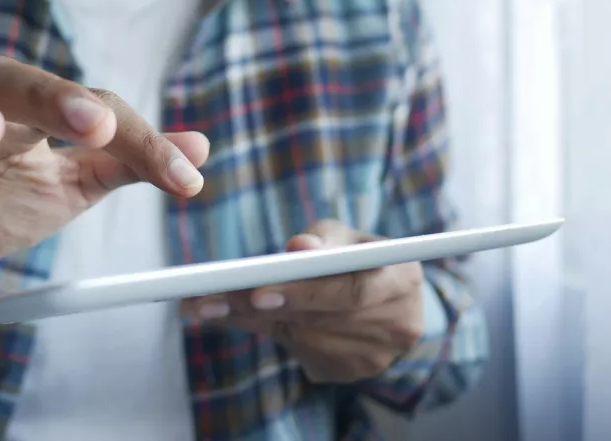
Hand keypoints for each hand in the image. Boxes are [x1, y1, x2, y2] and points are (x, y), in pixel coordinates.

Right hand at [0, 55, 208, 316]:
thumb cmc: (10, 201)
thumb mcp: (79, 181)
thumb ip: (132, 161)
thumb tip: (201, 148)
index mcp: (24, 110)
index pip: (88, 107)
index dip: (139, 139)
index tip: (184, 178)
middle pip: (2, 81)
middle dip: (49, 96)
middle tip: (94, 124)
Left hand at [182, 220, 424, 383]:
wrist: (386, 298)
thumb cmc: (357, 256)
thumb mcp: (345, 236)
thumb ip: (321, 239)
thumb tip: (296, 247)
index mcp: (403, 279)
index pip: (351, 291)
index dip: (306, 293)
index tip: (258, 292)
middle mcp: (398, 325)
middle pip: (319, 320)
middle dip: (259, 307)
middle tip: (207, 299)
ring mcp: (376, 357)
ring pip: (302, 340)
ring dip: (251, 321)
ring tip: (207, 305)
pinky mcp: (351, 373)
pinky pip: (299, 354)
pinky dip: (266, 333)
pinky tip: (235, 316)